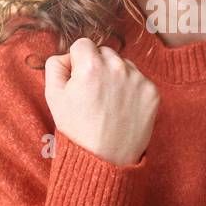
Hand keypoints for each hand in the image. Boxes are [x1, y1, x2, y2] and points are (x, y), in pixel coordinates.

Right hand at [44, 38, 159, 165]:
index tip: (79, 81)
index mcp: (91, 65)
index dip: (77, 62)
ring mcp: (138, 79)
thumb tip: (68, 55)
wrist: (105, 160)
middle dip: (97, 66)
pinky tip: (122, 109)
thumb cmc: (77, 130)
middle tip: (93, 94)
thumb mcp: (53, 96)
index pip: (83, 44)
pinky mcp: (152, 92)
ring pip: (123, 64)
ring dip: (116, 76)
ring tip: (108, 103)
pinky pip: (139, 80)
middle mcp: (117, 67)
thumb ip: (55, 65)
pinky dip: (131, 90)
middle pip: (104, 52)